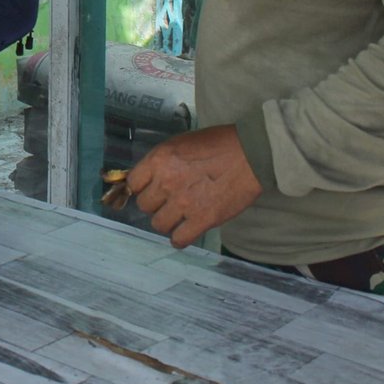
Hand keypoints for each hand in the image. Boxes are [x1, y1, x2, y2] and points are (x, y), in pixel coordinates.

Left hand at [127, 125, 262, 248]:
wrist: (250, 153)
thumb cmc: (217, 144)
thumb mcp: (179, 144)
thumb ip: (161, 162)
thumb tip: (147, 179)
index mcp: (159, 160)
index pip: (133, 183)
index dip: (141, 187)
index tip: (150, 189)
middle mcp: (166, 182)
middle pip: (144, 205)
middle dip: (156, 203)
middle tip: (169, 200)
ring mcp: (183, 203)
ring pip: (158, 224)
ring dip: (167, 221)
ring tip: (179, 216)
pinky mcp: (202, 220)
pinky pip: (179, 239)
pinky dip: (180, 238)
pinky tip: (186, 231)